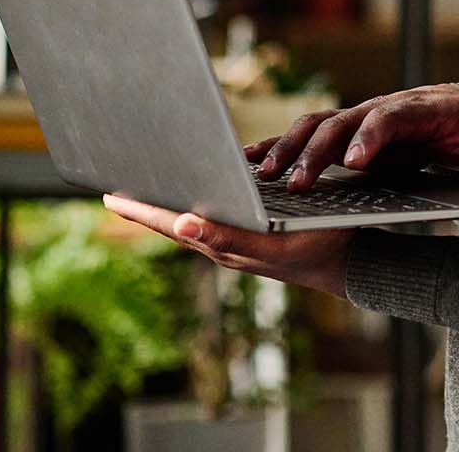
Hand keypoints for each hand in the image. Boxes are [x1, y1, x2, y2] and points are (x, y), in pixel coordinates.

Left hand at [101, 194, 351, 294]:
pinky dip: (193, 214)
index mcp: (222, 243)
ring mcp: (237, 246)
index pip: (170, 224)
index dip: (141, 211)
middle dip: (145, 210)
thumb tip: (181, 222)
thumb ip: (225, 236)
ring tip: (144, 198)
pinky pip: (212, 226)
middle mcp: (224, 246)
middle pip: (174, 225)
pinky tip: (192, 206)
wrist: (348, 262)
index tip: (110, 198)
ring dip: (166, 212)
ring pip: (191, 226)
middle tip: (114, 196)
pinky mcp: (250, 242)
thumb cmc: (315, 245)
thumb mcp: (271, 239)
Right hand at [244, 82, 458, 189]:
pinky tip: (246, 163)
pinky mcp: (342, 134)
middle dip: (315, 152)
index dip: (370, 137)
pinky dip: (274, 145)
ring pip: (313, 127)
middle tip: (295, 185)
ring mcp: (355, 120)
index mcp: (412, 108)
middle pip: (339, 123)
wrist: (456, 111)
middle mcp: (377, 109)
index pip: (387, 118)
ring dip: (286, 148)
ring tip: (262, 177)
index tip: (354, 162)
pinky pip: (304, 135)